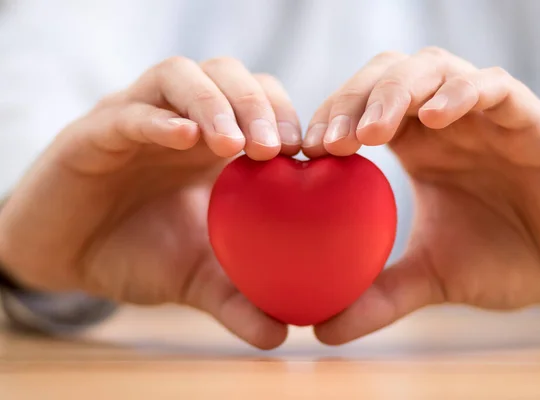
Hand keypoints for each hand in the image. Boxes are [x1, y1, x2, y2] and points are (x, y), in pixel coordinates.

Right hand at [0, 56, 301, 348]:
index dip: (288, 115)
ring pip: (178, 75)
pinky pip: (126, 113)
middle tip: (276, 147)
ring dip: (214, 102)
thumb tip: (281, 336)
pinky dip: (157, 121)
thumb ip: (235, 299)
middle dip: (257, 102)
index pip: (260, 100)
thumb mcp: (194, 278)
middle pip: (226, 73)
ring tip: (236, 144)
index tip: (311, 154)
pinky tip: (184, 139)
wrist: (71, 258)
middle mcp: (179, 119)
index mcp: (212, 142)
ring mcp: (136, 118)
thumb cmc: (139, 253)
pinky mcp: (93, 133)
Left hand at [303, 48, 539, 343]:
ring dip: (394, 92)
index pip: (360, 111)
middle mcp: (443, 122)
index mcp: (416, 147)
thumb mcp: (432, 277)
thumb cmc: (505, 259)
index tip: (301, 153)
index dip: (329, 121)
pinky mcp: (525, 115)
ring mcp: (482, 113)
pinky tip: (435, 120)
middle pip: (385, 78)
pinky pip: (490, 86)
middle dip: (352, 100)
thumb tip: (320, 329)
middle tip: (327, 142)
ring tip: (372, 131)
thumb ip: (380, 295)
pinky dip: (461, 94)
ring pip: (431, 69)